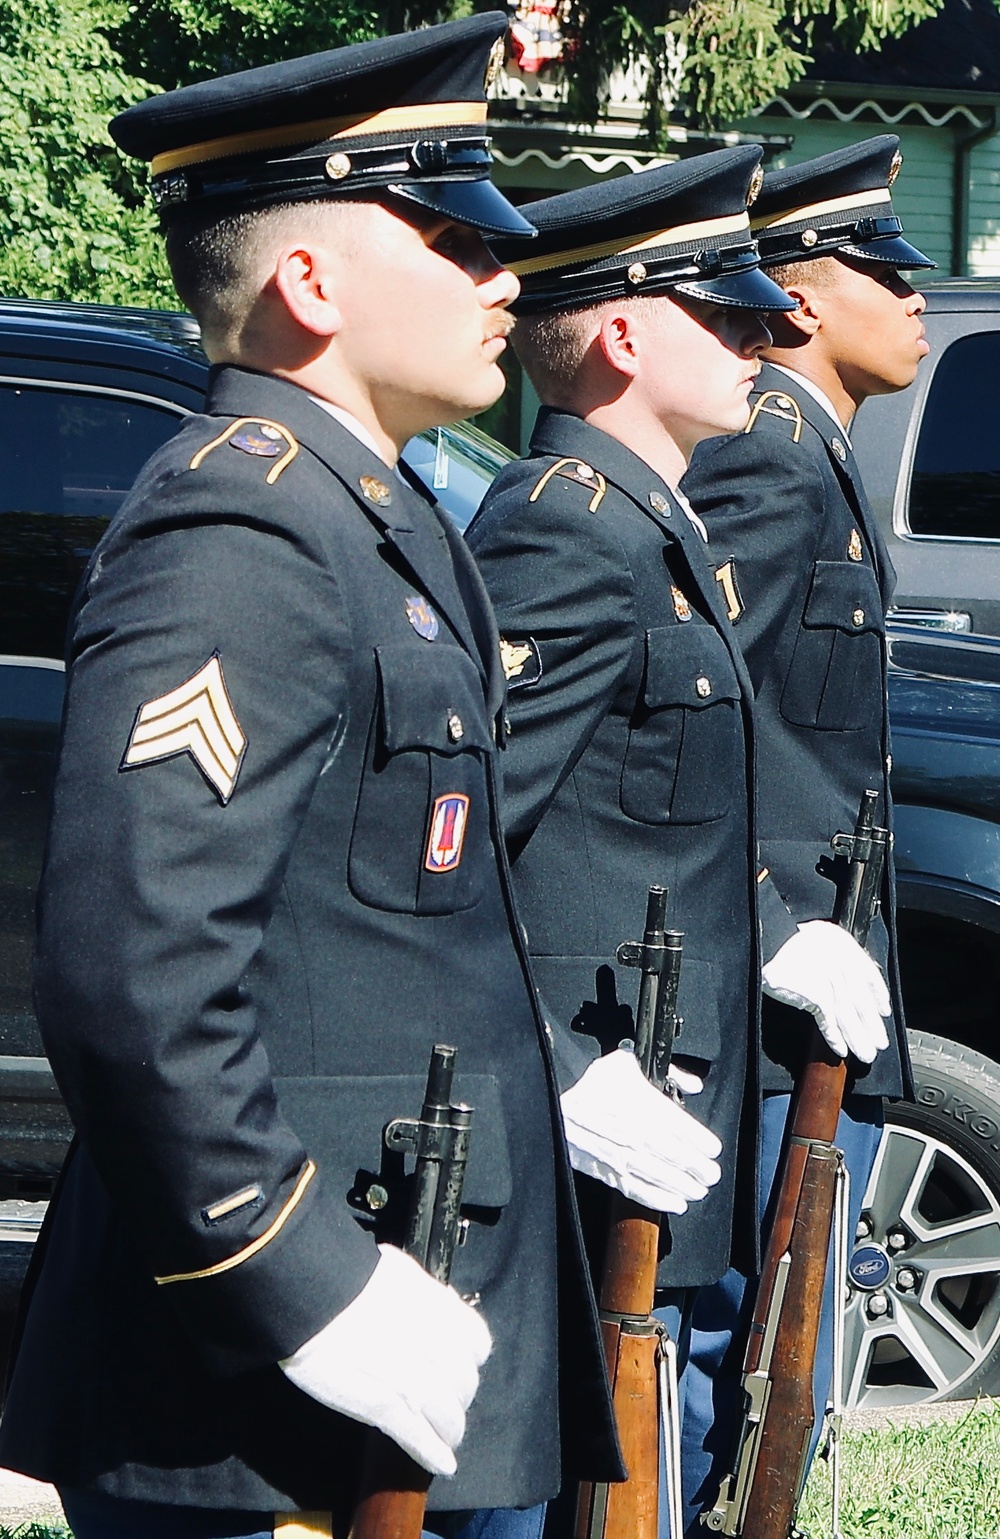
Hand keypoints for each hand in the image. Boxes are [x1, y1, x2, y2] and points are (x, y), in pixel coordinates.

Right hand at [279, 1243, 490, 1475]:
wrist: (314, 1295)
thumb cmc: (347, 1275)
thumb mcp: (397, 1271)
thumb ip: (422, 1294)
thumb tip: (438, 1302)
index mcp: (439, 1310)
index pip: (477, 1342)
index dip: (471, 1359)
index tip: (462, 1365)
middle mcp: (434, 1345)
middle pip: (464, 1383)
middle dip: (459, 1397)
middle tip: (449, 1404)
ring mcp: (412, 1379)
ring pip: (447, 1415)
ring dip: (450, 1431)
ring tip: (447, 1439)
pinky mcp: (384, 1407)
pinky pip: (418, 1436)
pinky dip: (431, 1453)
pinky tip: (441, 1463)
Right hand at [560, 1047, 721, 1212]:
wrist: (552, 1102)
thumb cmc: (591, 1083)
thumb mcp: (625, 1063)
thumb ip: (667, 1072)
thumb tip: (692, 1084)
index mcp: (643, 1104)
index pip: (682, 1127)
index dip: (702, 1142)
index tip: (713, 1149)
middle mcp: (636, 1132)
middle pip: (676, 1155)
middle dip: (698, 1168)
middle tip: (710, 1174)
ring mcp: (622, 1155)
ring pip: (661, 1175)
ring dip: (684, 1186)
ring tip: (698, 1191)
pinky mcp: (607, 1171)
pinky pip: (638, 1190)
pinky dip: (660, 1200)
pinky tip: (677, 1204)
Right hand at [762, 920, 890, 1063]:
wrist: (764, 943)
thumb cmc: (783, 942)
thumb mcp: (816, 938)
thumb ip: (834, 954)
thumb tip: (855, 983)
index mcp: (841, 943)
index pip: (868, 972)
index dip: (878, 994)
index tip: (884, 1011)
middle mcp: (839, 959)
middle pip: (859, 998)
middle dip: (871, 1024)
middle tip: (879, 1043)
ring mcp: (828, 976)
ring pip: (846, 1013)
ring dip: (856, 1036)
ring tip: (865, 1054)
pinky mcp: (815, 993)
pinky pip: (827, 1019)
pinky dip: (834, 1036)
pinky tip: (840, 1049)